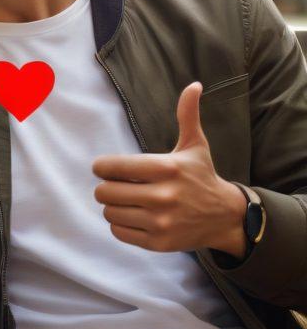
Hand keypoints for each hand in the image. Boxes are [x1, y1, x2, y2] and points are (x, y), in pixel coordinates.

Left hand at [92, 81, 247, 256]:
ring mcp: (161, 222)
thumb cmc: (202, 176)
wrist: (225, 217)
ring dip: (112, 206)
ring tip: (126, 200)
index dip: (102, 166)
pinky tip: (133, 216)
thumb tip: (194, 85)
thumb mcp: (195, 145)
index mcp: (167, 168)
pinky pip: (119, 232)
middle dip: (106, 187)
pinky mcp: (159, 243)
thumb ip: (187, 115)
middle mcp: (163, 196)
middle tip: (116, 185)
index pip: (114, 167)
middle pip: (106, 192)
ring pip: (110, 212)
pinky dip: (120, 224)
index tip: (104, 168)